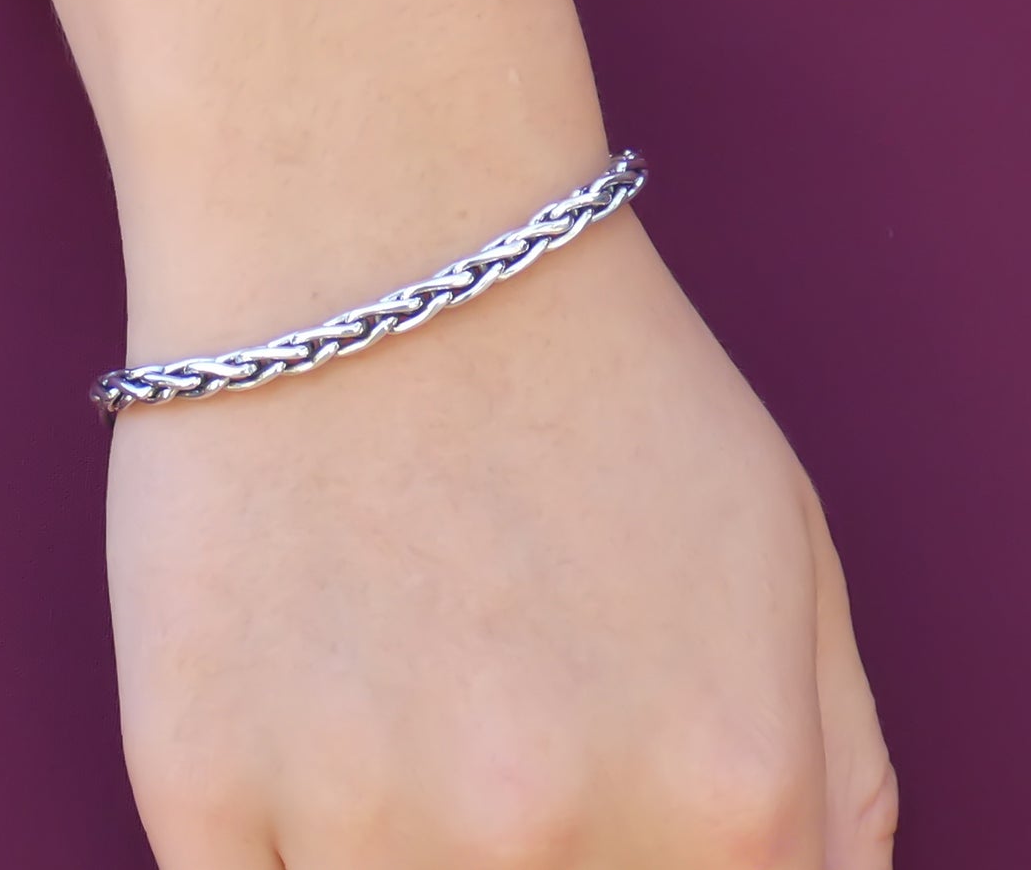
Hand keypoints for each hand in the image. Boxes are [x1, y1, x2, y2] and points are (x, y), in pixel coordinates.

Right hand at [105, 211, 896, 868]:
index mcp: (727, 798)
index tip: (599, 817)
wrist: (373, 224)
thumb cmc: (582, 372)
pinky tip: (306, 709)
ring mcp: (354, 815)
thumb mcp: (787, 553)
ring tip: (401, 702)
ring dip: (397, 852)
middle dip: (533, 862)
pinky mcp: (191, 771)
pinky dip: (284, 838)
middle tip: (496, 736)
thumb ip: (838, 778)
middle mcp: (545, 836)